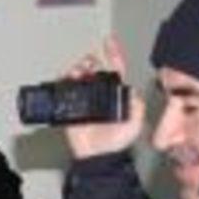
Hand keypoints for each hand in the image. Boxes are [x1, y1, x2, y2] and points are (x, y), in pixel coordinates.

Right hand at [63, 37, 146, 159]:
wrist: (97, 157)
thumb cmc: (116, 143)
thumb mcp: (134, 123)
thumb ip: (136, 106)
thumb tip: (131, 90)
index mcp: (115, 94)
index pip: (115, 69)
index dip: (113, 54)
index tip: (109, 41)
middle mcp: (99, 93)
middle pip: (94, 68)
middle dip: (91, 60)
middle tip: (89, 62)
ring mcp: (83, 100)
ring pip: (78, 76)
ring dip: (77, 69)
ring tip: (78, 71)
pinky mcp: (69, 108)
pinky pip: (63, 90)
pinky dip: (63, 82)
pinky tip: (67, 79)